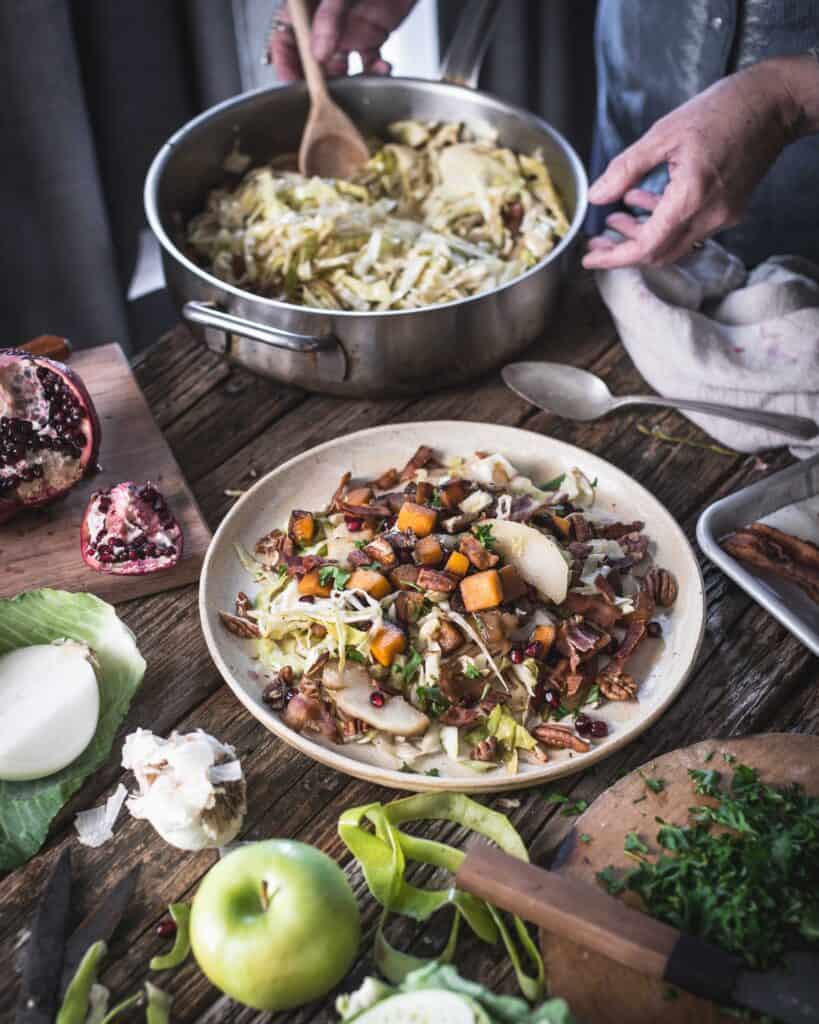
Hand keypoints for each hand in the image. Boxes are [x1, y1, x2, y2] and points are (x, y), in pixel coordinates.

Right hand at [269, 0, 416, 81]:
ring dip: (350, 81)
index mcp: (306, 8)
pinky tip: (383, 68)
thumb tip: (319, 54)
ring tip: (359, 84)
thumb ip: (328, 18)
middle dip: (318, 83)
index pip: (285, 41)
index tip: (292, 88)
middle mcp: (325, 23)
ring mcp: (347, 31)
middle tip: (326, 98)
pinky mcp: (372, 36)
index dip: (285, 67)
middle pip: (311, 62)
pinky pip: (369, 62)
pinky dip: (376, 72)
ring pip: (341, 68)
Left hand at [583, 59, 803, 268]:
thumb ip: (626, 169)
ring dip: (642, 236)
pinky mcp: (729, 210)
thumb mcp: (663, 134)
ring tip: (615, 217)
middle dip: (624, 251)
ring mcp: (723, 216)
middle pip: (659, 253)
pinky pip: (689, 229)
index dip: (615, 258)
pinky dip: (663, 222)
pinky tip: (643, 201)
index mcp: (692, 197)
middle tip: (597, 242)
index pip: (647, 246)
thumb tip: (597, 196)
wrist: (773, 103)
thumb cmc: (722, 110)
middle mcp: (710, 216)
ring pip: (673, 244)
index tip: (591, 258)